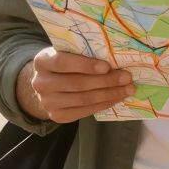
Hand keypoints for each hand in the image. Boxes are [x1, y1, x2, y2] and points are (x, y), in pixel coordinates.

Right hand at [18, 48, 134, 123]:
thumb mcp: (66, 52)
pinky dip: (103, 104)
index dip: (86, 65)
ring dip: (109, 94)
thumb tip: (114, 57)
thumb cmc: (64, 63)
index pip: (64, 63)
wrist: (48, 84)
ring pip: (83, 99)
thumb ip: (82, 53)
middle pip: (77, 83)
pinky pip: (84, 111)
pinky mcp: (57, 116)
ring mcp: (47, 102)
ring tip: (127, 89)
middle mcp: (41, 83)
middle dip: (106, 81)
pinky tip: (116, 98)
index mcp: (42, 61)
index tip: (107, 66)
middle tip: (126, 77)